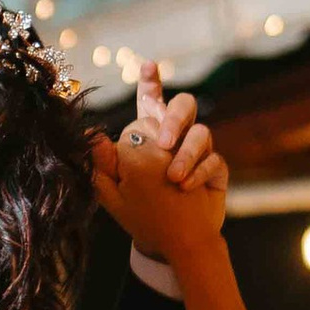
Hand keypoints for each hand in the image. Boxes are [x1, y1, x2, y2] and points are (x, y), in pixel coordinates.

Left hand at [93, 63, 228, 276]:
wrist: (175, 244)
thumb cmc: (142, 216)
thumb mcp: (115, 192)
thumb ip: (105, 164)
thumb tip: (92, 135)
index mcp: (148, 139)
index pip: (149, 103)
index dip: (150, 83)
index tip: (148, 64)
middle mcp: (176, 139)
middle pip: (183, 106)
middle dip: (173, 120)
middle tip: (162, 143)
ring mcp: (199, 153)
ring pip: (201, 132)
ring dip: (185, 154)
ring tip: (172, 178)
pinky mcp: (216, 171)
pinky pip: (215, 160)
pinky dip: (198, 173)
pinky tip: (185, 187)